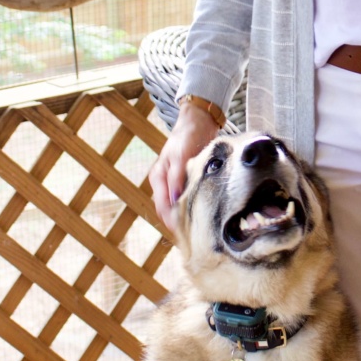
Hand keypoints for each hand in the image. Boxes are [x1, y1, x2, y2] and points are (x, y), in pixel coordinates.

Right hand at [149, 104, 219, 232]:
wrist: (197, 122)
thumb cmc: (186, 137)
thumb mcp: (179, 157)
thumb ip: (176, 178)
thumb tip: (175, 201)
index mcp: (158, 178)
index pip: (162, 207)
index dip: (172, 222)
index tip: (185, 234)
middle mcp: (164, 183)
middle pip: (168, 210)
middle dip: (178, 224)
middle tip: (194, 238)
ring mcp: (175, 183)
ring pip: (177, 207)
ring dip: (186, 218)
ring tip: (199, 231)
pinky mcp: (186, 181)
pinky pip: (187, 200)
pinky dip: (192, 209)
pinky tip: (202, 216)